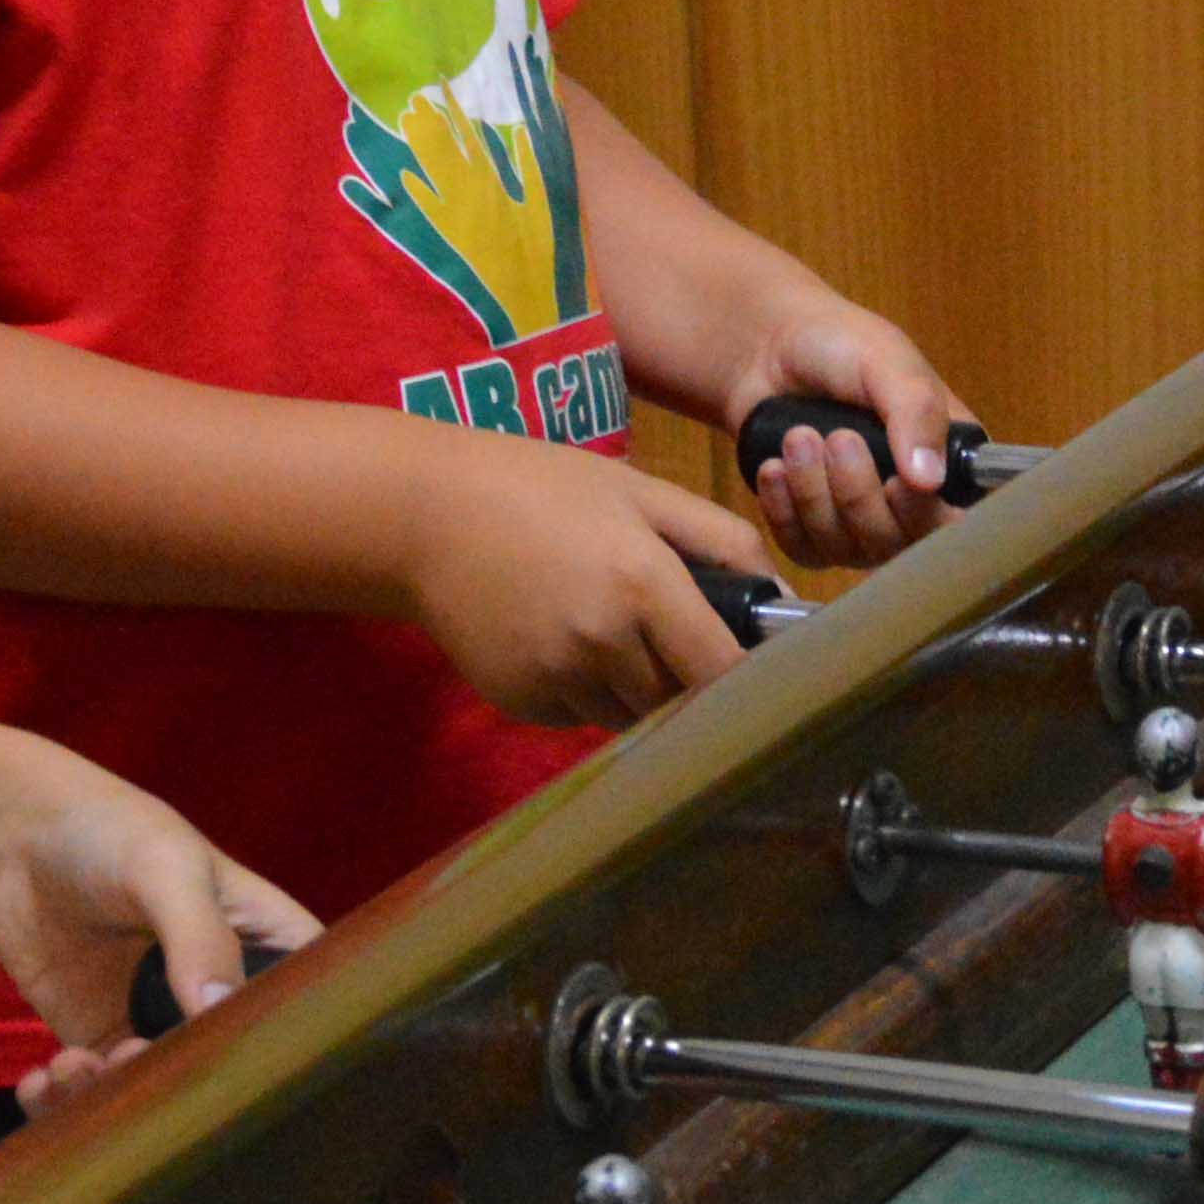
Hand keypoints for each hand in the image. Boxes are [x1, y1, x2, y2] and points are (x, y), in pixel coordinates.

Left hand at [0, 752, 318, 1108]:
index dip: (277, 1047)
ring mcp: (159, 1023)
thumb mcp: (166, 867)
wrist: (14, 837)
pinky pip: (98, 1093)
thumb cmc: (109, 830)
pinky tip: (43, 1080)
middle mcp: (221, 993)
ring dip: (116, 1096)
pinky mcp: (102, 1042)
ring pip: (160, 1091)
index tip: (229, 1064)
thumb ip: (197, 935)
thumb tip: (214, 1009)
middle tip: (133, 1060)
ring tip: (77, 1066)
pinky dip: (68, 1101)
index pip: (302, 1008)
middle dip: (183, 1086)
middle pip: (230, 1066)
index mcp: (269, 944)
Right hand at [400, 424, 782, 727]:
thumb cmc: (541, 489)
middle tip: (670, 633)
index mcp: (643, 583)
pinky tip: (561, 641)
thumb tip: (779, 595)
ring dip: (636, 688)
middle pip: (678, 699)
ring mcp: (557, 678)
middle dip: (686, 676)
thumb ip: (719, 537)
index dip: (744, 676)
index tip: (751, 666)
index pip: (721, 670)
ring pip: (629, 713)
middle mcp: (602, 641)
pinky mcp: (522, 702)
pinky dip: (586, 692)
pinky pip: (580, 715)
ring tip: (609, 628)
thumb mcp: (638, 490)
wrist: (424, 516)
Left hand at [727, 306, 972, 569]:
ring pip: (846, 548)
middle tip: (837, 438)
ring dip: (814, 492)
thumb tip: (930, 480)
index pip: (958, 520)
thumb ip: (916, 411)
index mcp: (946, 459)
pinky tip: (774, 467)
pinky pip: (802, 548)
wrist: (766, 348)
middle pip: (896, 542)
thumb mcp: (886, 361)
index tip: (896, 482)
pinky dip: (784, 508)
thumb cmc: (838, 346)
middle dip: (858, 494)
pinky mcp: (811, 531)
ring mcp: (859, 523)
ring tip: (797, 436)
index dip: (927, 515)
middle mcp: (909, 501)